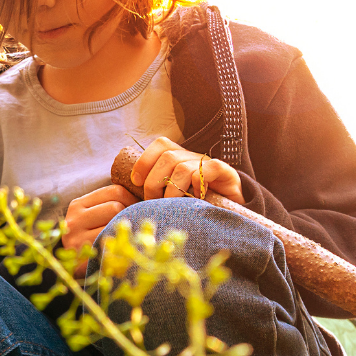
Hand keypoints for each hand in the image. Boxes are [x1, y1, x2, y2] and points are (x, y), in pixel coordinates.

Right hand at [61, 184, 137, 272]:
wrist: (71, 271)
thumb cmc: (90, 243)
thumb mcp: (92, 220)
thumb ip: (109, 205)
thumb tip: (142, 196)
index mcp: (78, 205)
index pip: (114, 191)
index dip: (132, 199)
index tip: (137, 210)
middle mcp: (75, 218)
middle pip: (116, 205)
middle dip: (130, 214)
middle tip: (135, 225)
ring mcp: (78, 236)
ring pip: (115, 220)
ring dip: (127, 228)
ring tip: (127, 236)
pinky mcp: (85, 252)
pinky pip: (113, 240)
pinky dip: (122, 242)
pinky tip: (123, 248)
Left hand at [130, 137, 244, 204]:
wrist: (231, 210)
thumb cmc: (195, 205)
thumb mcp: (171, 196)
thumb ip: (153, 192)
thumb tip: (124, 194)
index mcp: (179, 157)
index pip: (160, 145)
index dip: (144, 161)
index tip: (135, 181)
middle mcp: (193, 156)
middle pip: (167, 157)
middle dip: (154, 181)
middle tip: (152, 201)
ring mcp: (209, 163)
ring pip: (182, 167)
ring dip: (172, 190)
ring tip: (172, 206)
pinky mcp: (225, 172)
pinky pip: (208, 169)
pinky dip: (198, 183)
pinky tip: (196, 197)